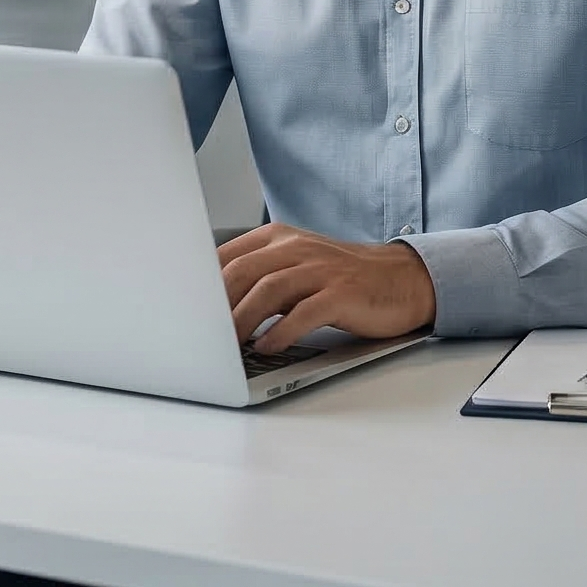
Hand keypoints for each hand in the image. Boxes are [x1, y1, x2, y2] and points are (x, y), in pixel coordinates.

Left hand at [218, 223, 435, 353]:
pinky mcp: (341, 294)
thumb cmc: (341, 278)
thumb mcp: (295, 267)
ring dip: (243, 319)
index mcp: (278, 239)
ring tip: (228, 344)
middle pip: (243, 271)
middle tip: (200, 333)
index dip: (203, 284)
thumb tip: (215, 304)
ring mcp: (320, 269)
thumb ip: (260, 277)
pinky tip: (267, 347)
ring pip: (268, 290)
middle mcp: (296, 248)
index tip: (185, 309)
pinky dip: (281, 331)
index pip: (228, 256)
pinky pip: (304, 312)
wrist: (400, 279)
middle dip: (217, 304)